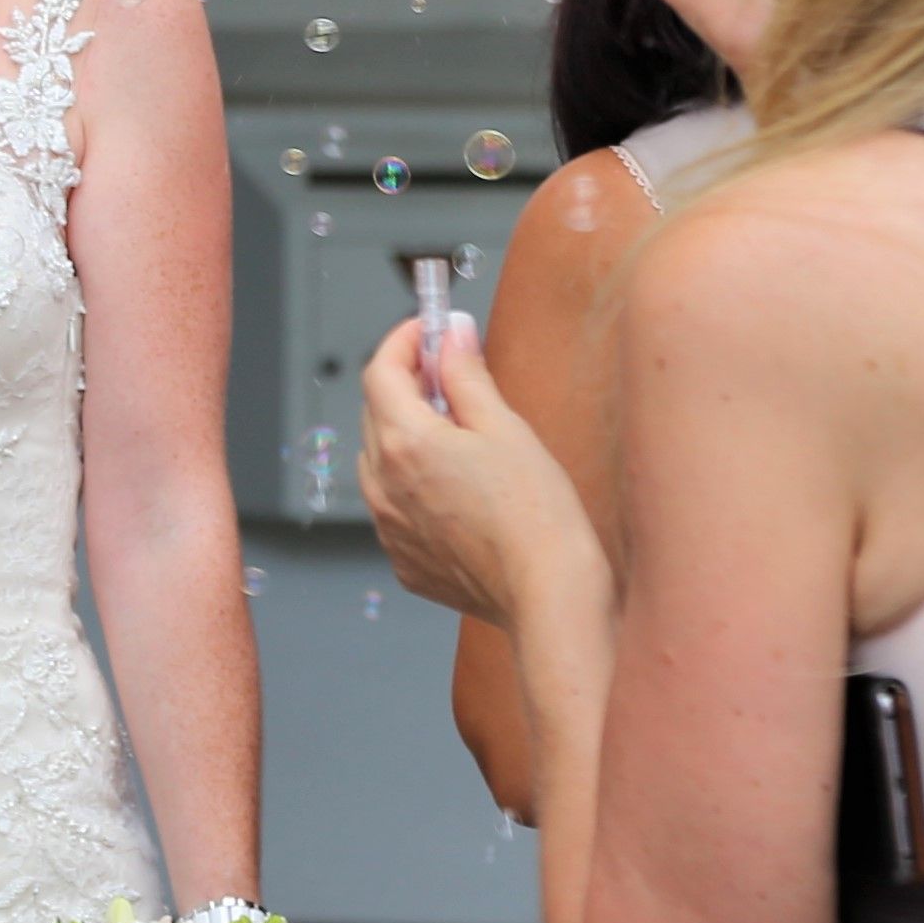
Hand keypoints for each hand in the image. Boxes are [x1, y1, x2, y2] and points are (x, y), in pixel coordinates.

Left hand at [357, 313, 604, 628]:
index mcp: (404, 442)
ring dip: (406, 437)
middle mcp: (382, 485)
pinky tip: (458, 488)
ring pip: (380, 461)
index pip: (380, 370)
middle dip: (406, 385)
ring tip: (458, 435)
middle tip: (449, 374)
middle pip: (375, 412)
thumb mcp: (504, 426)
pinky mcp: (403, 560)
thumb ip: (466, 374)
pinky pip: (394, 507)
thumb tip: (450, 334)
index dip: (403, 342)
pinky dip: (414, 486)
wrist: (548, 593)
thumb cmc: (536, 511)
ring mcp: (388, 528)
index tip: (427, 330)